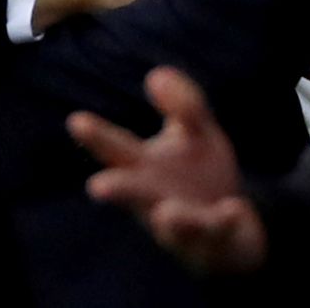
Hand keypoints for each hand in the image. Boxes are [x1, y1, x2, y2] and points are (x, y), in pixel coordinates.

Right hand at [68, 67, 266, 274]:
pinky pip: (218, 227)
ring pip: (173, 222)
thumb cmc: (196, 174)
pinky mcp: (213, 234)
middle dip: (116, 189)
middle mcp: (154, 197)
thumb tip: (156, 74)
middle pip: (132, 191)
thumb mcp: (196, 130)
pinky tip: (234, 209)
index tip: (75, 121)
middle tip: (97, 187)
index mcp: (142, 167)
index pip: (116, 148)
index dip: (95, 136)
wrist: (225, 230)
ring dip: (171, 218)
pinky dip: (225, 220)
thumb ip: (182, 102)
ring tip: (167, 212)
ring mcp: (182, 220)